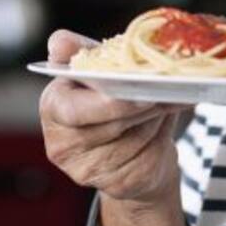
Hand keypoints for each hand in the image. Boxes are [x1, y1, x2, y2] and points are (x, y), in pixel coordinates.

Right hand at [40, 30, 183, 204]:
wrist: (122, 144)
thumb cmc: (104, 98)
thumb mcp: (91, 69)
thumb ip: (78, 52)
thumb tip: (60, 41)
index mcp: (52, 109)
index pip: (72, 110)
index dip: (106, 103)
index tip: (137, 90)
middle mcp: (64, 145)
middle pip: (111, 123)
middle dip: (141, 103)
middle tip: (168, 86)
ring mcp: (89, 170)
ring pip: (134, 139)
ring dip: (156, 116)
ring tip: (172, 97)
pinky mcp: (118, 184)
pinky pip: (147, 156)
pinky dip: (163, 136)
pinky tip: (167, 121)